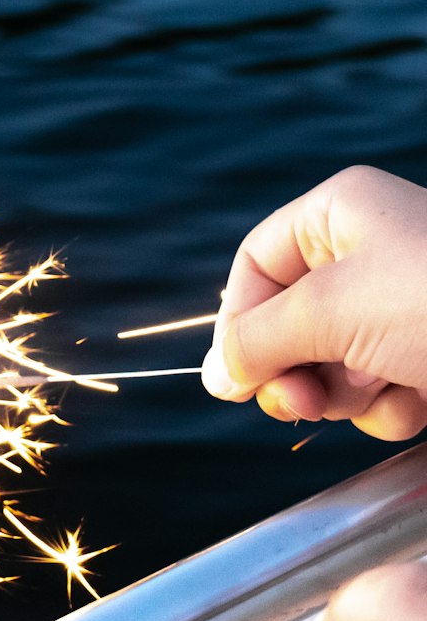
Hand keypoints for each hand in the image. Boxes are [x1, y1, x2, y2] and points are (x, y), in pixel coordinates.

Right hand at [201, 166, 426, 438]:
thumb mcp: (333, 311)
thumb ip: (259, 338)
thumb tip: (214, 373)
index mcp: (340, 213)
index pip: (257, 263)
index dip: (239, 319)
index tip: (235, 378)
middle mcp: (369, 252)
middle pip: (291, 318)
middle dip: (294, 367)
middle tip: (302, 406)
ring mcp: (404, 305)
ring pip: (333, 361)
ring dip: (344, 394)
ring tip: (378, 396)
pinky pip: (379, 387)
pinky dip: (389, 407)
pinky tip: (416, 405)